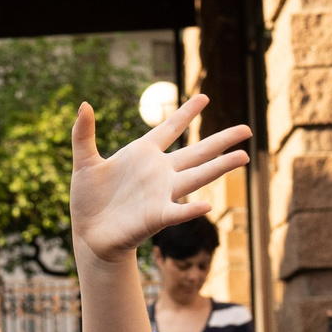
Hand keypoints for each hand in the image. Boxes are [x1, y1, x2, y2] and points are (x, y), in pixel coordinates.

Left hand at [68, 94, 249, 263]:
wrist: (89, 234)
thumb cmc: (89, 200)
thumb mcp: (84, 163)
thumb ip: (83, 134)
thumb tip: (83, 104)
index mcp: (143, 154)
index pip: (169, 128)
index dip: (186, 113)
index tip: (204, 96)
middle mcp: (159, 172)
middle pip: (197, 152)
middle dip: (221, 140)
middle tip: (247, 129)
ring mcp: (161, 194)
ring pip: (197, 177)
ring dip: (220, 167)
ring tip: (243, 157)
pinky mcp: (156, 217)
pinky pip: (177, 212)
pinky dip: (191, 210)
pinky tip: (208, 205)